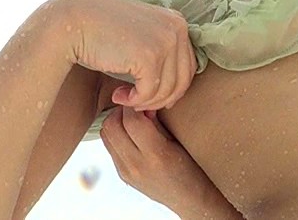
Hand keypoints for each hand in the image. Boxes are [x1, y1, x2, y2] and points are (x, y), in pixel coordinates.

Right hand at [60, 0, 196, 110]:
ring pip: (167, 90)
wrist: (72, 22)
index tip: (149, 96)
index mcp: (176, 21)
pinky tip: (117, 95)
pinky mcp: (150, 56)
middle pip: (182, 80)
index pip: (188, 66)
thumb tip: (174, 94)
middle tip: (136, 102)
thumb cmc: (102, 32)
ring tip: (123, 97)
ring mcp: (166, 41)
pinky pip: (150, 93)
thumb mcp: (140, 35)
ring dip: (145, 102)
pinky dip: (134, 101)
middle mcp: (177, 28)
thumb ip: (160, 52)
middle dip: (160, 99)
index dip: (170, 88)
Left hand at [100, 107, 230, 215]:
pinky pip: (110, 147)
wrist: (189, 198)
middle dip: (120, 111)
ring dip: (115, 122)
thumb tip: (142, 105)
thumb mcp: (179, 142)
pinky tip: (131, 134)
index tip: (141, 100)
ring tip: (132, 120)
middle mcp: (136, 164)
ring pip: (106, 136)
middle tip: (134, 108)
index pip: (131, 121)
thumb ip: (157, 124)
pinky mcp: (122, 174)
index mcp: (156, 154)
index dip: (133, 106)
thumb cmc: (192, 169)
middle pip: (111, 127)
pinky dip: (117, 135)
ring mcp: (126, 171)